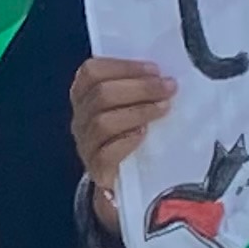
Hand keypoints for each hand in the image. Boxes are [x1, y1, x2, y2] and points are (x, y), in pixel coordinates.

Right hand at [71, 56, 176, 185]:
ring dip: (138, 112)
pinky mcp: (96, 170)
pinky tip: (143, 135)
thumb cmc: (129, 134)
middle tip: (168, 88)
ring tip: (163, 108)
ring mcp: (85, 145)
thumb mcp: (129, 105)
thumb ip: (138, 87)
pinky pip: (106, 154)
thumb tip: (163, 74)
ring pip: (103, 122)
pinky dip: (126, 141)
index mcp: (84, 96)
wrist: (123, 180)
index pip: (91, 72)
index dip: (123, 67)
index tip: (154, 69)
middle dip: (140, 88)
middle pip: (101, 95)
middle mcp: (80, 118)